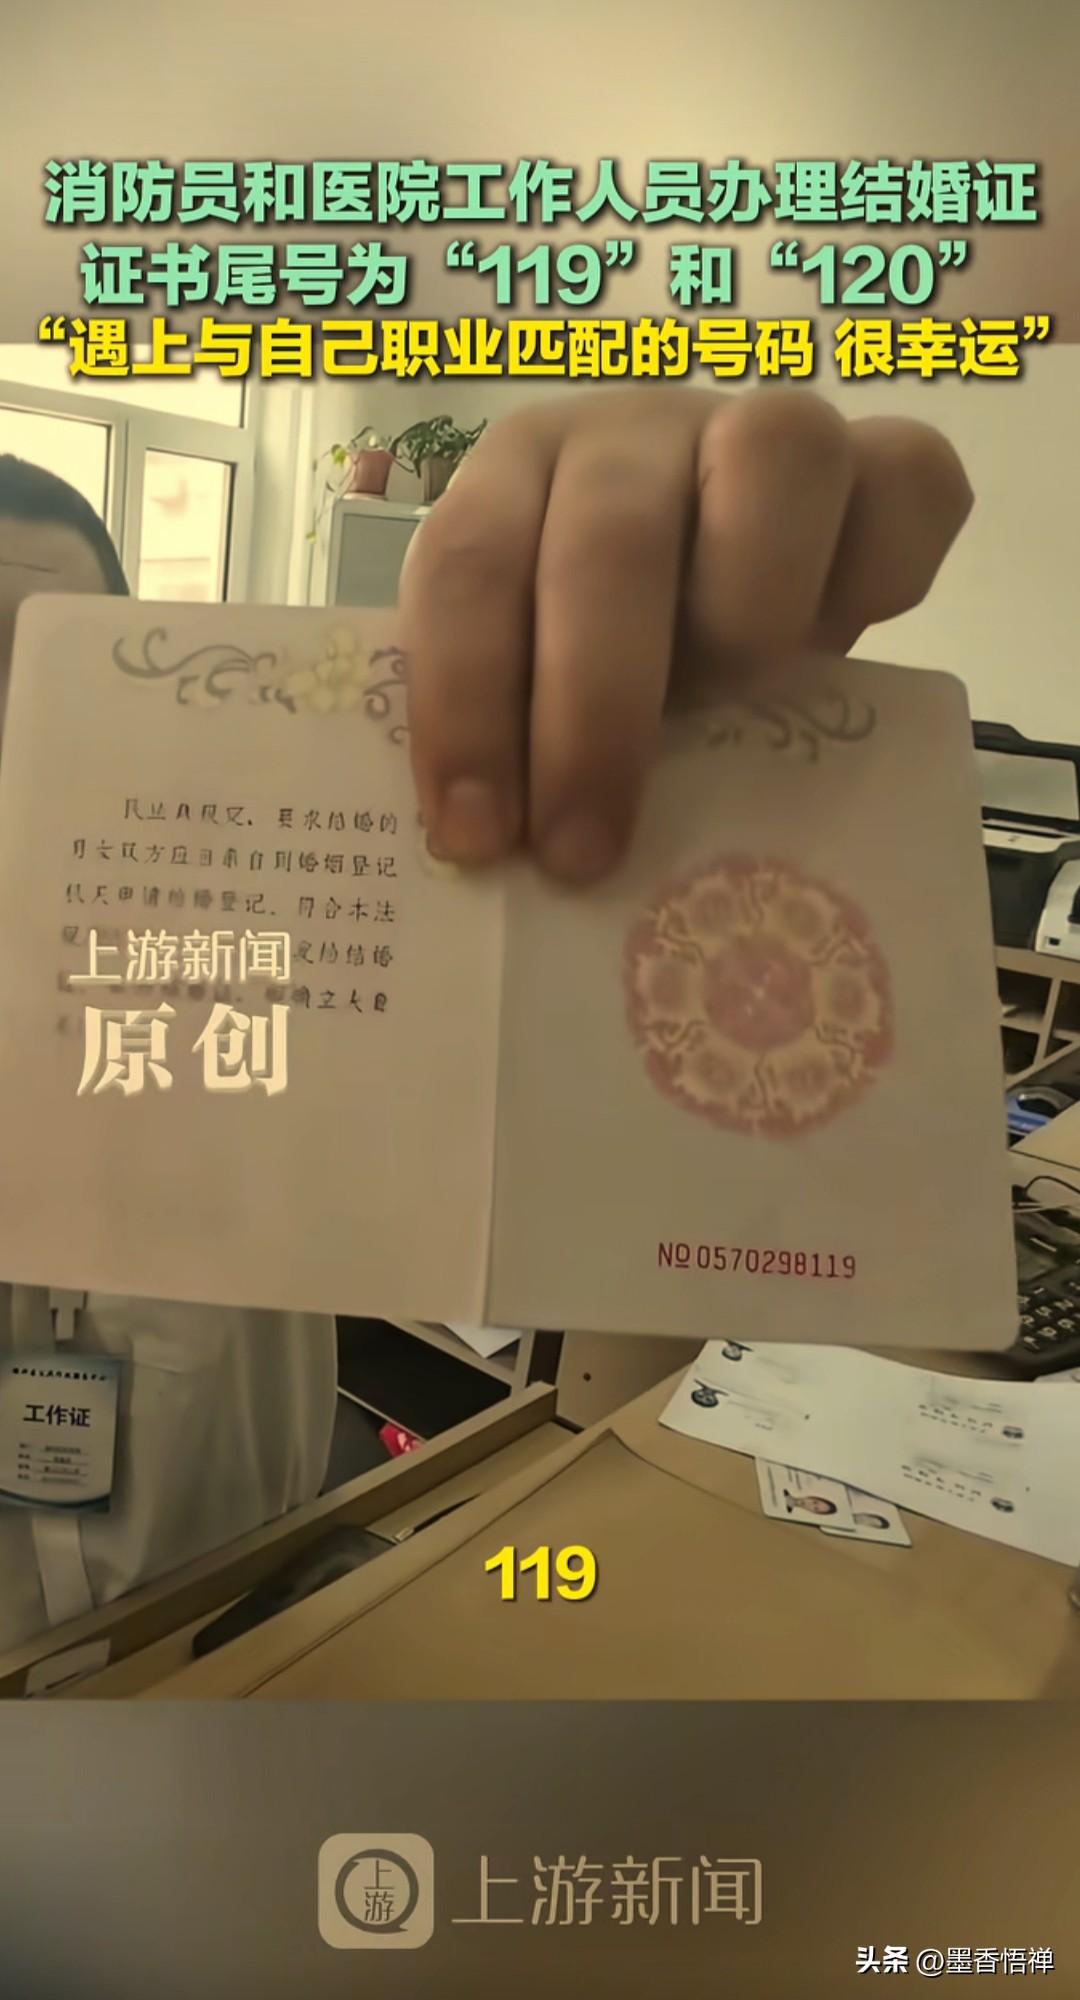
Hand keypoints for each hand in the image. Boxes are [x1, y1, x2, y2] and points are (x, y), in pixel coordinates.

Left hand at [399, 385, 972, 883]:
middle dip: (594, 711)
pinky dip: (878, 578)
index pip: (470, 563)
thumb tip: (496, 863)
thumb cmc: (601, 657)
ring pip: (771, 460)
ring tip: (736, 708)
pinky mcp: (881, 462)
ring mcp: (763, 432)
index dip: (464, 702)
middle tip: (584, 848)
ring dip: (748, 614)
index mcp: (518, 476)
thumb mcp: (530, 688)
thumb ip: (508, 736)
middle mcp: (636, 436)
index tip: (473, 836)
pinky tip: (831, 659)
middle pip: (612, 539)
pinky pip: (905, 483)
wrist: (719, 582)